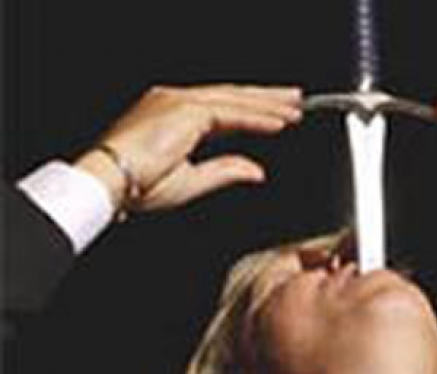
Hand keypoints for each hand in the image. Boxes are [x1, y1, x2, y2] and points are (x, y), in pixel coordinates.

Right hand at [75, 84, 302, 210]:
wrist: (110, 183)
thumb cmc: (137, 185)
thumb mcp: (192, 180)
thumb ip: (225, 171)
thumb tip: (256, 171)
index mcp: (174, 115)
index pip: (224, 108)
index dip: (254, 111)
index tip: (279, 116)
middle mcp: (176, 101)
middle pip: (233, 96)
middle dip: (268, 98)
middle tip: (296, 99)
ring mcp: (179, 101)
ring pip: (236, 99)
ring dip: (269, 105)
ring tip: (296, 109)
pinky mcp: (186, 110)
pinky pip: (232, 113)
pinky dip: (258, 118)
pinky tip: (280, 122)